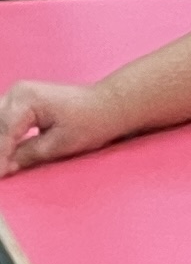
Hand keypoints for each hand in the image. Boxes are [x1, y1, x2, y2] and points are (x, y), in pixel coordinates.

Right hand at [0, 79, 128, 175]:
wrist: (107, 106)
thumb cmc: (91, 124)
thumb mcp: (60, 144)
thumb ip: (29, 154)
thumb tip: (6, 166)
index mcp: (26, 99)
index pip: (4, 131)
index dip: (0, 155)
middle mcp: (18, 92)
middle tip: (1, 171)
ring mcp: (18, 93)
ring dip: (0, 140)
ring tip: (3, 163)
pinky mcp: (22, 99)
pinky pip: (5, 117)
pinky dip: (4, 133)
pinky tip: (6, 151)